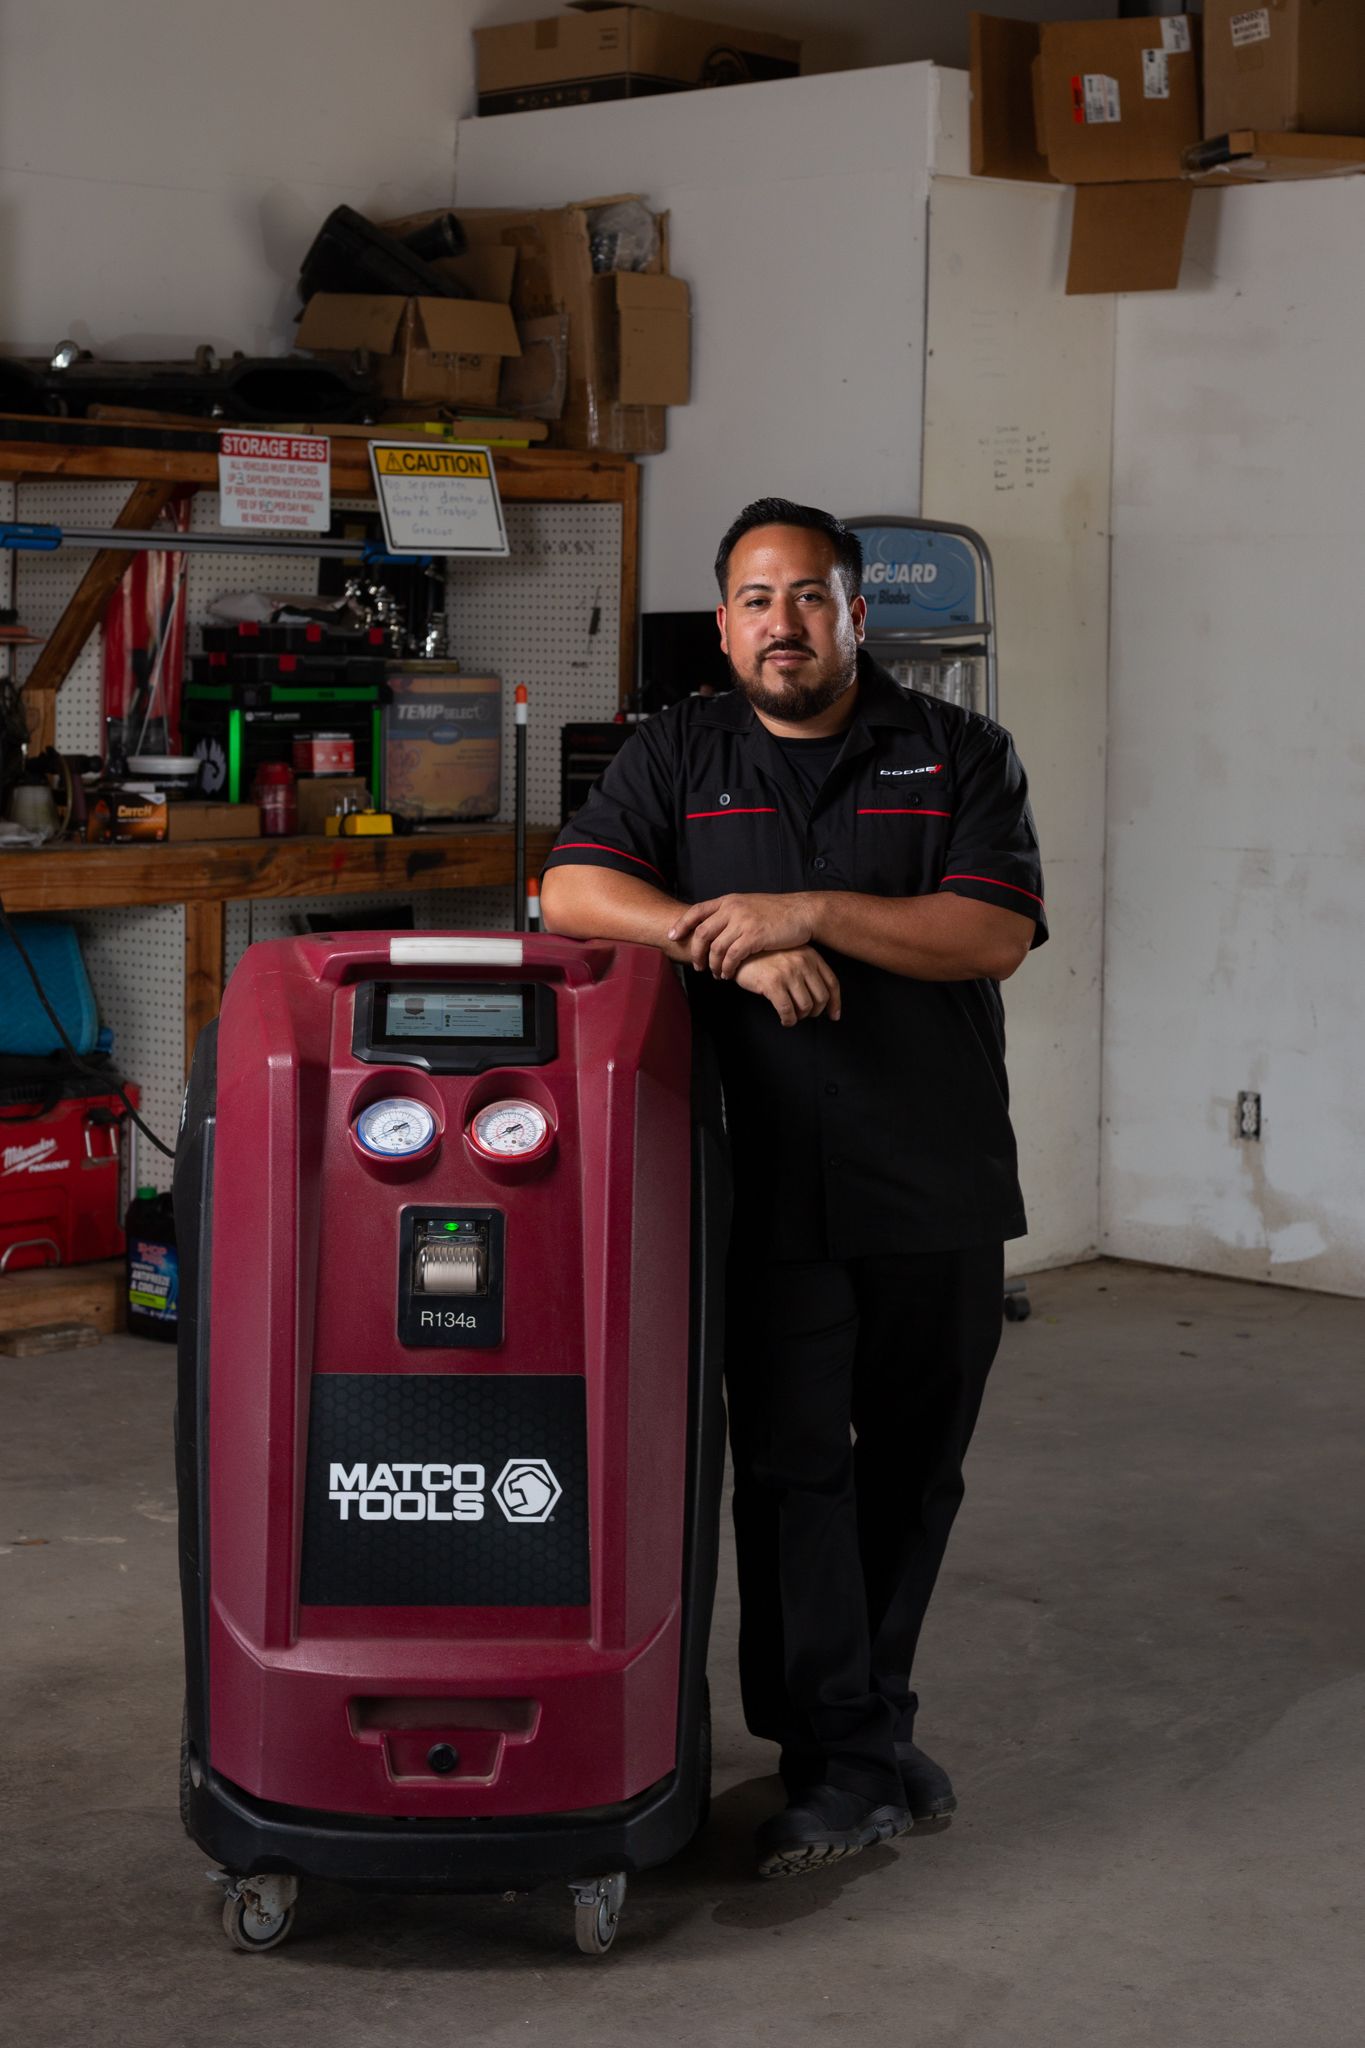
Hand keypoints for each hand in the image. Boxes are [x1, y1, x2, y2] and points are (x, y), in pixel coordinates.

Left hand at [669, 892, 815, 977]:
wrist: (802, 912)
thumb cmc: (777, 912)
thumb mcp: (749, 905)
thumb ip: (731, 913)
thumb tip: (715, 925)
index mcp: (729, 900)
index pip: (697, 911)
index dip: (681, 924)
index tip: (672, 936)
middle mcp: (732, 909)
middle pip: (702, 933)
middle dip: (696, 952)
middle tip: (697, 966)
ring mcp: (743, 922)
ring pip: (716, 948)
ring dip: (713, 965)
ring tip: (716, 974)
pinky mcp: (754, 936)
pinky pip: (732, 957)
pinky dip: (727, 968)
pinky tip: (729, 975)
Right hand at [732, 946, 840, 1025]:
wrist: (739, 952)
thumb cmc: (764, 956)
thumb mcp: (790, 955)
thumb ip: (806, 969)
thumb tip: (821, 998)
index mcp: (810, 955)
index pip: (832, 983)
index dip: (835, 1003)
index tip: (833, 1015)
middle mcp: (803, 963)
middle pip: (821, 998)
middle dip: (814, 1012)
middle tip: (804, 1015)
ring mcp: (788, 973)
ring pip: (806, 1006)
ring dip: (800, 1017)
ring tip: (792, 1017)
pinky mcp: (773, 983)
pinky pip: (787, 1011)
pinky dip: (788, 1020)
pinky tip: (784, 1020)